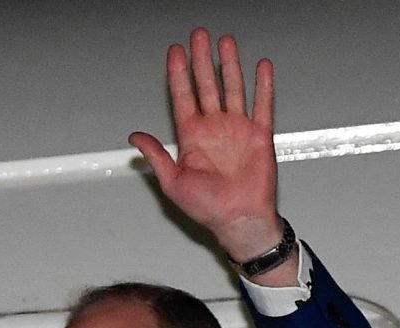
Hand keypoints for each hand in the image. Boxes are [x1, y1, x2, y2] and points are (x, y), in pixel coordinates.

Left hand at [129, 29, 282, 263]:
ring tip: (224, 42)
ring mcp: (237, 129)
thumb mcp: (172, 182)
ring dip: (229, 64)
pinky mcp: (259, 135)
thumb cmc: (208, 209)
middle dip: (202, 60)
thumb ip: (156, 156)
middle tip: (198, 36)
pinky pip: (262, 104)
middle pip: (206, 85)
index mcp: (192, 139)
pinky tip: (260, 66)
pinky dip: (262, 85)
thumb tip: (136, 137)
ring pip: (232, 88)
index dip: (178, 74)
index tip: (175, 53)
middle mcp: (214, 130)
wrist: (239, 220)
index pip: (183, 97)